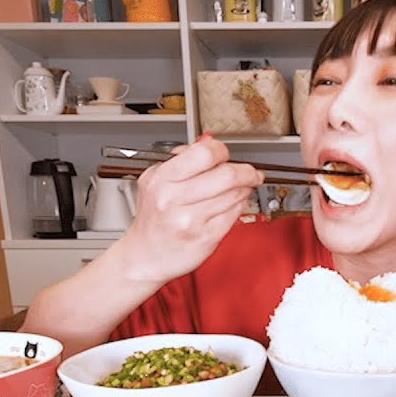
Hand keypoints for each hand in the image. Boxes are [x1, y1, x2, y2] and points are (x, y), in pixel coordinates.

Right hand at [118, 135, 263, 283]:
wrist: (144, 255)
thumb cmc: (154, 219)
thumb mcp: (155, 181)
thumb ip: (182, 160)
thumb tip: (209, 141)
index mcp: (160, 179)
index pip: (204, 153)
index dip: (222, 151)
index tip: (227, 155)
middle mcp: (172, 199)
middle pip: (226, 174)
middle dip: (246, 171)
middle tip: (250, 173)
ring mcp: (190, 220)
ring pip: (235, 195)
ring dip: (244, 189)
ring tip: (240, 189)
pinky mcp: (205, 238)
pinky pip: (234, 214)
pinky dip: (239, 206)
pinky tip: (232, 205)